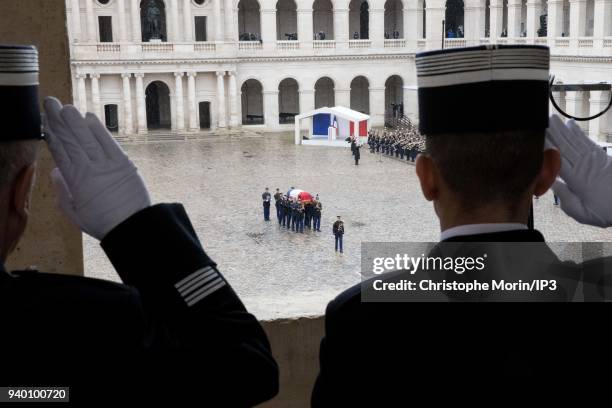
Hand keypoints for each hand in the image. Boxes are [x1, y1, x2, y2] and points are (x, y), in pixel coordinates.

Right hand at [43, 97, 150, 239]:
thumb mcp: (74, 213)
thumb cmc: (103, 222)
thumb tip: (56, 171)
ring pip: (88, 138)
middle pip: (71, 140)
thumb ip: (63, 192)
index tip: (45, 122)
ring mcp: (108, 164)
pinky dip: (99, 129)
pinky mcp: (124, 163)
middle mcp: (89, 169)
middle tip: (51, 104)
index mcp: (75, 181)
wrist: (132, 226)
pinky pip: (109, 142)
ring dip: (76, 121)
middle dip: (60, 121)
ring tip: (66, 106)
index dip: (52, 135)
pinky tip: (90, 117)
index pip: (60, 152)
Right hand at [545, 114, 611, 227]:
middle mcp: (584, 166)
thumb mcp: (581, 213)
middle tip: (542, 120)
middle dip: (553, 133)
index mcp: (576, 180)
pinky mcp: (602, 158)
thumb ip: (564, 198)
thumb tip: (550, 183)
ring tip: (553, 119)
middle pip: (565, 146)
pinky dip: (578, 133)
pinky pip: (587, 142)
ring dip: (563, 129)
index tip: (537, 137)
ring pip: (575, 141)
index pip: (557, 160)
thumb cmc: (605, 212)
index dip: (547, 147)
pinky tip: (571, 125)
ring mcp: (594, 160)